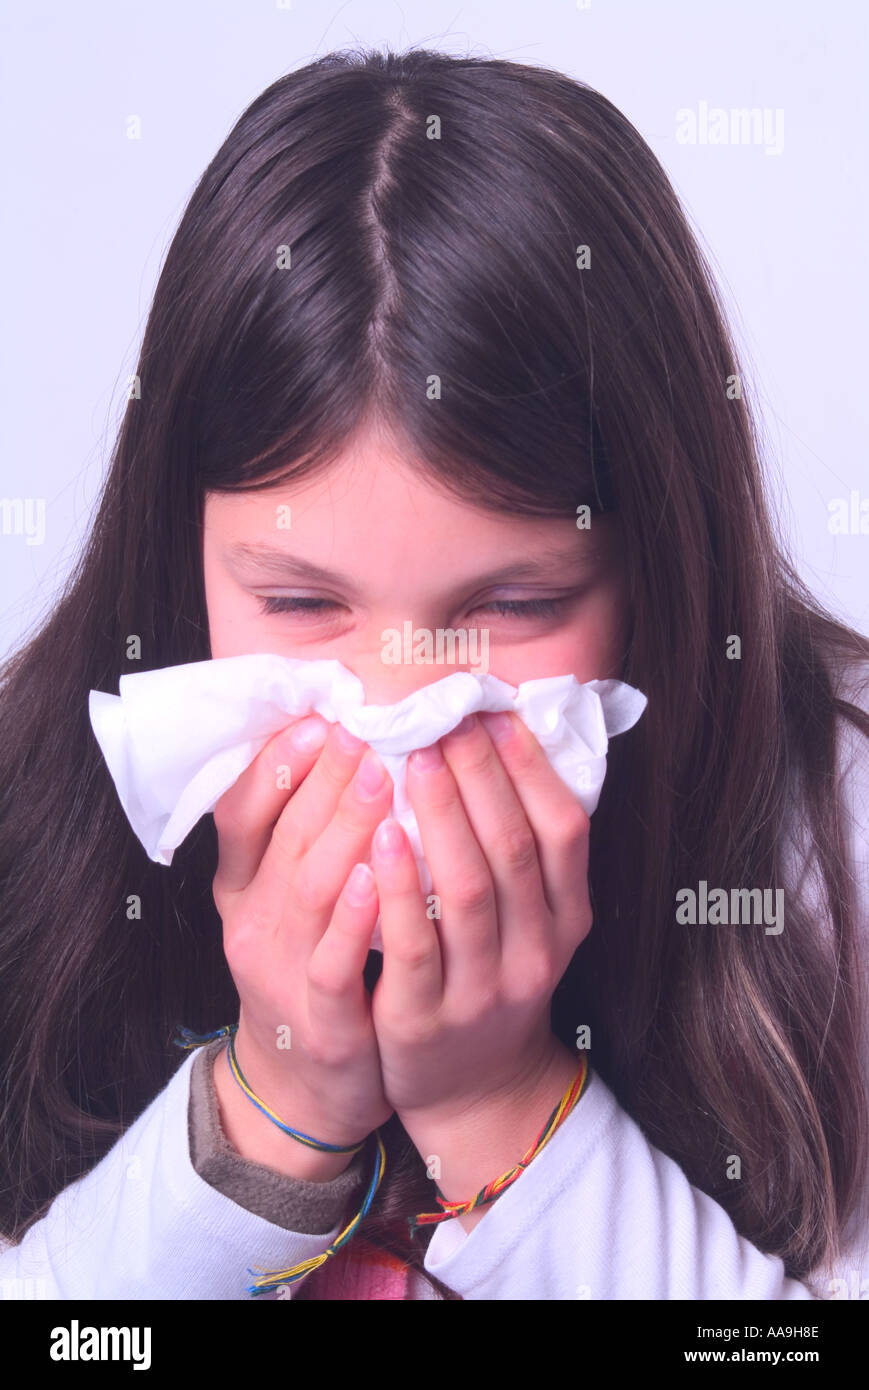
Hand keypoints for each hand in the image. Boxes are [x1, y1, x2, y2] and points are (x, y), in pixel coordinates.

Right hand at [211, 714, 395, 1148]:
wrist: (304, 1090)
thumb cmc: (310, 971)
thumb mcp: (289, 902)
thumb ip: (306, 836)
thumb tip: (345, 749)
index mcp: (245, 889)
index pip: (244, 813)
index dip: (278, 765)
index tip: (323, 720)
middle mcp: (256, 925)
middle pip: (287, 838)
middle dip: (327, 781)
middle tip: (367, 730)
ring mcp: (284, 974)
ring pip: (310, 891)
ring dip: (345, 831)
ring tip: (382, 779)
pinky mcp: (322, 1023)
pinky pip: (332, 965)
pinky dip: (354, 921)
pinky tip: (380, 878)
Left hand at [367, 710, 592, 1119]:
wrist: (473, 1089)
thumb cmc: (493, 980)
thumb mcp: (531, 925)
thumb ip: (523, 856)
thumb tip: (501, 749)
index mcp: (567, 920)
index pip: (563, 832)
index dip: (531, 770)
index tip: (494, 716)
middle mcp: (536, 954)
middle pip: (514, 851)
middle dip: (479, 778)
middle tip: (442, 722)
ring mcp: (484, 990)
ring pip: (469, 892)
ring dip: (443, 819)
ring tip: (411, 760)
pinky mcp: (426, 1020)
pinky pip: (414, 945)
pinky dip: (398, 887)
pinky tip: (378, 838)